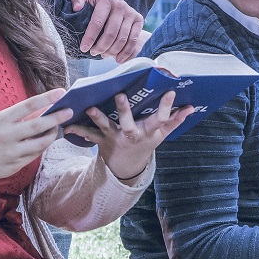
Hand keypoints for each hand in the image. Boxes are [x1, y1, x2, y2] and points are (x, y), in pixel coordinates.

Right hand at [0, 89, 71, 183]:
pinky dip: (43, 146)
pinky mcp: (15, 165)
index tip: (61, 92)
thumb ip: (20, 116)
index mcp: (2, 120)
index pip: (27, 106)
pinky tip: (46, 140)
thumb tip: (45, 109)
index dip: (46, 98)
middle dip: (56, 118)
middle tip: (70, 111)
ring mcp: (11, 152)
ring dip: (53, 134)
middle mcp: (7, 136)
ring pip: (40, 143)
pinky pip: (35, 155)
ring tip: (58, 128)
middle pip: (37, 125)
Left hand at [64, 90, 193, 181]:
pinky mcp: (102, 140)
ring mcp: (116, 138)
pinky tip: (67, 127)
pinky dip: (78, 130)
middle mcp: (132, 135)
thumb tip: (191, 107)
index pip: (160, 119)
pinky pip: (89, 134)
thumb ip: (175, 120)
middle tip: (122, 95)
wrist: (127, 166)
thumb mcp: (161, 134)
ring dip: (98, 118)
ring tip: (91, 108)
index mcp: (148, 132)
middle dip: (125, 110)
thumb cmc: (146, 142)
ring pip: (107, 127)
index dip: (166, 107)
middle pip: (130, 123)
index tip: (170, 92)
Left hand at [70, 0, 144, 61]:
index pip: (97, 22)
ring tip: (104, 55)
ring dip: (112, 51)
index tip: (84, 48)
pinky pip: (134, 40)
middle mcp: (120, 5)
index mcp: (105, 0)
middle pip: (111, 33)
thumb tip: (76, 8)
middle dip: (101, 47)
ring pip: (123, 39)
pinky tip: (118, 59)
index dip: (90, 37)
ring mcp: (131, 13)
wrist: (114, 1)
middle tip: (94, 53)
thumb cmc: (96, 3)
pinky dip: (126, 53)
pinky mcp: (139, 20)